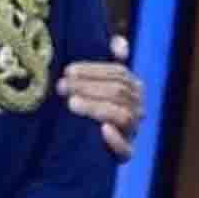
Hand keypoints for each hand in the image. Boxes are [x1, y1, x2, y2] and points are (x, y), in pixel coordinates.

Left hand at [57, 35, 142, 159]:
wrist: (78, 144)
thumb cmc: (87, 103)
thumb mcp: (93, 82)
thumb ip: (105, 60)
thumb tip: (119, 43)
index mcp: (132, 88)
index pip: (119, 73)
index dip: (93, 70)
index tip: (68, 71)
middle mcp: (136, 108)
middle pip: (119, 93)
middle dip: (89, 87)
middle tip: (61, 87)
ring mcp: (131, 132)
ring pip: (123, 115)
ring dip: (97, 108)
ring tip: (72, 104)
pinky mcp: (124, 155)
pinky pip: (127, 150)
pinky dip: (116, 140)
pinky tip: (103, 130)